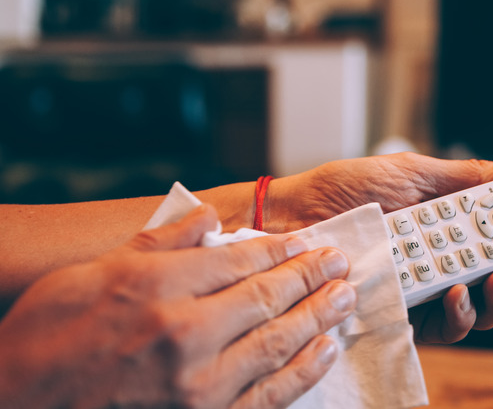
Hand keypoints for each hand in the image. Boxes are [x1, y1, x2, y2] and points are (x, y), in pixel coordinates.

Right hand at [0, 205, 355, 408]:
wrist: (19, 404)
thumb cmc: (46, 336)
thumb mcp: (91, 273)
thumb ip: (158, 243)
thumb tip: (207, 218)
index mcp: (158, 288)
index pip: (240, 260)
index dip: (280, 248)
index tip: (306, 242)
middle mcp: (185, 333)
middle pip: (268, 296)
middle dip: (311, 276)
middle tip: (340, 262)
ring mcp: (199, 384)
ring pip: (278, 342)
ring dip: (318, 316)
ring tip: (344, 296)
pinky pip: (269, 395)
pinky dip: (303, 371)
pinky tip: (324, 350)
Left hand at [263, 152, 492, 343]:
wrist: (297, 212)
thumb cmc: (351, 189)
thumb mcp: (416, 172)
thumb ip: (470, 177)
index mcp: (459, 225)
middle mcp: (451, 260)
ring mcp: (430, 289)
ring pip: (487, 308)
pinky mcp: (406, 312)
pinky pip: (444, 325)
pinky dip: (460, 312)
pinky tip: (459, 293)